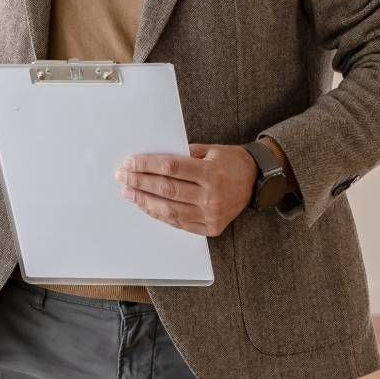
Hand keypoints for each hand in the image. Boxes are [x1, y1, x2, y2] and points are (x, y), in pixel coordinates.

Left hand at [116, 144, 256, 236]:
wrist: (256, 182)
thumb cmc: (231, 162)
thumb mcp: (210, 150)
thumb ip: (184, 155)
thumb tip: (152, 160)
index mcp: (211, 172)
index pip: (170, 168)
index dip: (147, 165)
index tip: (130, 162)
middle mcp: (211, 196)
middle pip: (166, 189)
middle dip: (140, 182)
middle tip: (123, 176)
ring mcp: (210, 215)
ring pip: (169, 210)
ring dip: (144, 201)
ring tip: (128, 192)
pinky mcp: (210, 228)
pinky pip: (178, 223)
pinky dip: (159, 214)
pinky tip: (146, 206)